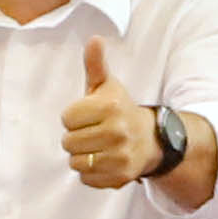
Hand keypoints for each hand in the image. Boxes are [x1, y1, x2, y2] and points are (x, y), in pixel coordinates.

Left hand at [57, 40, 165, 190]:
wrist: (151, 140)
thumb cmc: (119, 110)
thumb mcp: (108, 85)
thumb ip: (95, 64)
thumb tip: (95, 39)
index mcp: (110, 106)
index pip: (66, 118)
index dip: (74, 117)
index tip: (89, 115)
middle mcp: (117, 132)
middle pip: (68, 142)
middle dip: (76, 137)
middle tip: (93, 132)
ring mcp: (120, 156)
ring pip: (75, 162)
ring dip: (81, 156)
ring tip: (97, 147)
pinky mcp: (120, 177)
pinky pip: (86, 179)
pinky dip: (90, 173)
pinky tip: (104, 161)